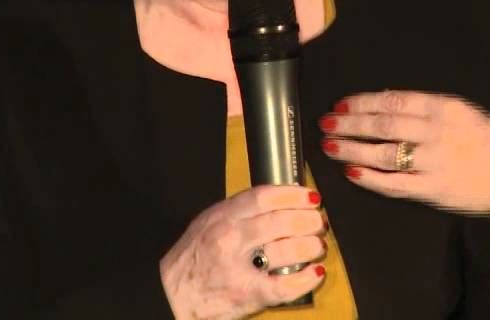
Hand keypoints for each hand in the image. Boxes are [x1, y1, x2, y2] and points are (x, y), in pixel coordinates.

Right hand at [159, 185, 327, 319]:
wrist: (171, 294)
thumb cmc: (194, 257)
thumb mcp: (209, 222)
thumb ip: (239, 210)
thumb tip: (279, 200)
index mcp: (222, 216)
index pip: (263, 196)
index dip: (292, 194)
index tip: (309, 196)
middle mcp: (230, 238)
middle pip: (281, 221)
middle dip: (307, 220)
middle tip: (319, 222)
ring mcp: (239, 267)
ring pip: (287, 250)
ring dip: (310, 246)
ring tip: (316, 246)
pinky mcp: (247, 294)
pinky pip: (284, 286)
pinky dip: (305, 279)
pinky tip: (315, 273)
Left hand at [319, 90, 489, 225]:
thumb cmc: (485, 138)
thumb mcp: (461, 111)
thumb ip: (425, 107)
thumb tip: (384, 99)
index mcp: (443, 107)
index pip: (393, 100)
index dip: (362, 102)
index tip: (340, 104)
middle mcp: (437, 132)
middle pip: (383, 124)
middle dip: (349, 123)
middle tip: (326, 122)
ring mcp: (434, 162)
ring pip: (383, 153)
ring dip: (352, 148)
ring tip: (329, 146)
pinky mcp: (432, 189)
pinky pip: (394, 184)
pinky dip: (370, 178)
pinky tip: (351, 172)